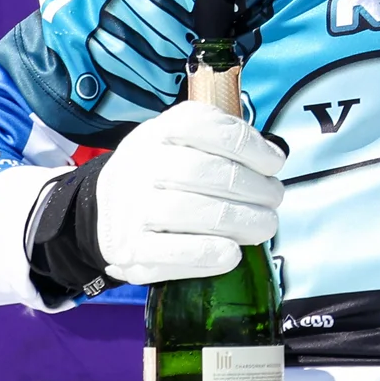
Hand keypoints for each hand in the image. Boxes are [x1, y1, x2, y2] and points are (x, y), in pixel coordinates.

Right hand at [91, 101, 285, 284]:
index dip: (249, 145)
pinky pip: (175, 253)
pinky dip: (211, 254)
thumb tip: (275, 156)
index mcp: (160, 131)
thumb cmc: (163, 174)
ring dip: (241, 221)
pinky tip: (233, 252)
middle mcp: (141, 165)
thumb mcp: (184, 142)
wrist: (104, 210)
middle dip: (253, 188)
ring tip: (263, 226)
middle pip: (205, 172)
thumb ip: (224, 143)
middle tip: (273, 199)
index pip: (204, 126)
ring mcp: (131, 208)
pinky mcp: (130, 249)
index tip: (274, 164)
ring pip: (193, 212)